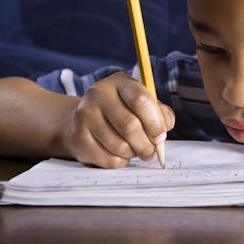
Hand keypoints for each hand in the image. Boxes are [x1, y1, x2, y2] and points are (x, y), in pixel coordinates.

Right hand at [61, 72, 175, 167]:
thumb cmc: (122, 110)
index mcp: (119, 82)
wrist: (84, 118)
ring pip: (119, 146)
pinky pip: (108, 159)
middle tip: (152, 152)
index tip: (160, 136)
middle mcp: (98, 95)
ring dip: (134, 153)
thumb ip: (159, 112)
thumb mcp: (142, 102)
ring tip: (136, 151)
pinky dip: (121, 161)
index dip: (155, 122)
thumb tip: (165, 127)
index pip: (140, 100)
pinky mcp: (78, 138)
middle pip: (129, 126)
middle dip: (146, 144)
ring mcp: (85, 116)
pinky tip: (121, 155)